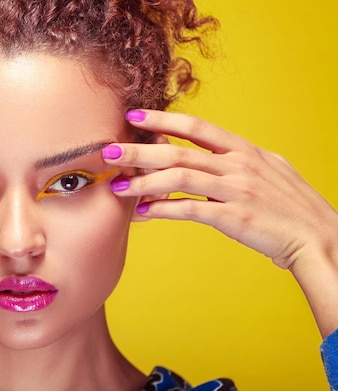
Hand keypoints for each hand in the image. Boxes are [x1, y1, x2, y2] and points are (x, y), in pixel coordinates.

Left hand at [102, 109, 337, 271]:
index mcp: (245, 151)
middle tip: (109, 149)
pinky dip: (163, 210)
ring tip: (117, 186)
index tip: (134, 116)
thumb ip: (235, 162)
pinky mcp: (234, 217)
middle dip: (140, 150)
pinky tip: (142, 212)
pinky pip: (190, 210)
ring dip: (144, 181)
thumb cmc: (290, 207)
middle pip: (179, 151)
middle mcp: (238, 165)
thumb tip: (203, 158)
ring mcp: (236, 189)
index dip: (163, 120)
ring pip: (179, 177)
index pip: (197, 128)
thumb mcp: (267, 171)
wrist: (318, 238)